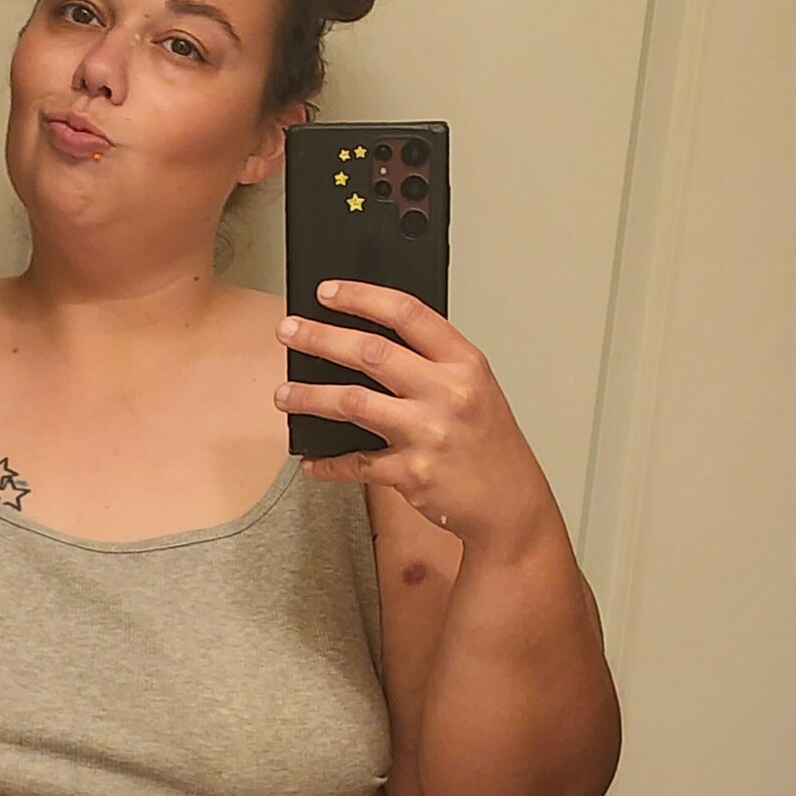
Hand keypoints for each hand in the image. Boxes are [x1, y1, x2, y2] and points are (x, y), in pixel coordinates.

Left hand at [273, 279, 558, 559]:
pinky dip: (328, 463)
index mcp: (463, 363)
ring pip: (352, 402)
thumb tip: (369, 341)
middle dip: (320, 338)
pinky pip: (356, 463)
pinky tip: (311, 461)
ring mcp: (428, 434)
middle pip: (370, 352)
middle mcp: (446, 393)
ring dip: (310, 397)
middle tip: (288, 331)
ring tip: (285, 395)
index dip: (361, 297)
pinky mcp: (411, 474)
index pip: (407, 313)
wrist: (511, 504)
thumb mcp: (476, 387)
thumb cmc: (490, 444)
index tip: (327, 292)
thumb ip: (433, 361)